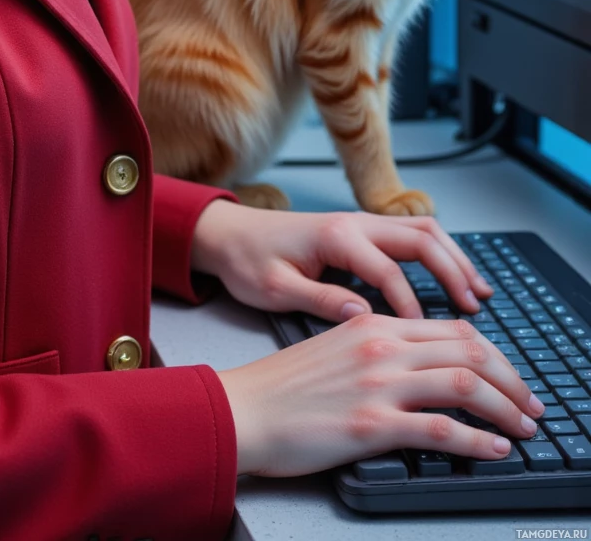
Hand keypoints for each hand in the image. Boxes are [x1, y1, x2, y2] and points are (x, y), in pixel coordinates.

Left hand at [190, 200, 493, 319]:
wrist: (227, 234)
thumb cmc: (247, 261)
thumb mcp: (274, 288)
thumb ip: (319, 300)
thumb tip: (362, 317)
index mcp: (335, 236)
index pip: (388, 270)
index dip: (410, 303)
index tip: (424, 336)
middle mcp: (354, 222)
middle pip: (420, 238)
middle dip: (452, 271)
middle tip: (475, 307)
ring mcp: (360, 223)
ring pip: (422, 230)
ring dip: (453, 258)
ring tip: (478, 291)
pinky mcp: (360, 231)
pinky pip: (411, 235)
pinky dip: (438, 254)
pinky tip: (452, 277)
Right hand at [217, 312, 542, 476]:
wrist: (243, 409)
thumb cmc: (282, 387)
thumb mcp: (334, 347)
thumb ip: (375, 345)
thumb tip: (416, 363)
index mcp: (373, 324)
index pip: (451, 329)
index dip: (491, 354)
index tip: (509, 377)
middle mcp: (381, 345)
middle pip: (468, 350)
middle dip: (510, 380)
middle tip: (530, 405)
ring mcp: (378, 383)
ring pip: (463, 383)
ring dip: (504, 407)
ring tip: (523, 428)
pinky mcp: (371, 423)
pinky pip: (441, 429)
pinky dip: (477, 440)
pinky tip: (493, 450)